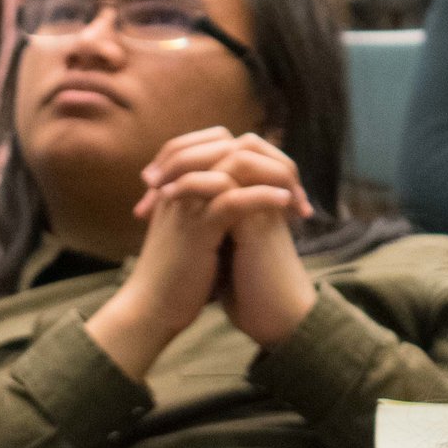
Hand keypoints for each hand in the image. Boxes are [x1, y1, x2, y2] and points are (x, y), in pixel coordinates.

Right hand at [84, 128, 316, 379]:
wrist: (151, 308)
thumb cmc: (175, 273)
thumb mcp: (192, 229)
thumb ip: (210, 204)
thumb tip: (242, 191)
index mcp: (176, 181)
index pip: (213, 139)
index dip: (248, 149)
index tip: (277, 175)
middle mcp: (178, 185)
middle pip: (221, 142)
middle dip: (262, 157)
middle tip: (294, 181)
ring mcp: (186, 204)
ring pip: (230, 166)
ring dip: (270, 174)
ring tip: (296, 192)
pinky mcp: (196, 228)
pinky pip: (232, 200)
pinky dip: (263, 196)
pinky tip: (285, 202)